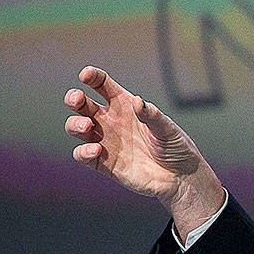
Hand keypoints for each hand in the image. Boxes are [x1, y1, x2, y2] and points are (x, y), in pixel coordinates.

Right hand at [64, 66, 223, 236]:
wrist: (180, 178)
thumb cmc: (175, 147)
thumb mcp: (167, 129)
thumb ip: (152, 115)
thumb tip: (137, 101)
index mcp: (126, 106)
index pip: (102, 85)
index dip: (92, 76)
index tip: (86, 75)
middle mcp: (111, 121)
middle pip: (82, 104)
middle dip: (74, 98)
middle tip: (78, 99)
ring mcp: (105, 141)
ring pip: (75, 127)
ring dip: (75, 124)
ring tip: (87, 126)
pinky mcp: (103, 163)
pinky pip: (82, 155)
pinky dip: (83, 151)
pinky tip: (97, 150)